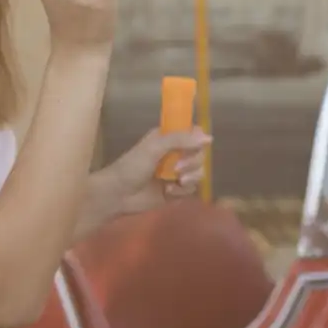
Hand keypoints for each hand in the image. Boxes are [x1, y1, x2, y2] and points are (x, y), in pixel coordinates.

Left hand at [97, 125, 212, 214]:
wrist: (118, 194)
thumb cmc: (132, 166)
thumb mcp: (155, 147)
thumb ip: (180, 140)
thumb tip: (209, 138)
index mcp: (169, 138)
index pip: (194, 134)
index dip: (198, 140)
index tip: (196, 146)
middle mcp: (175, 154)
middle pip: (200, 155)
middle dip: (193, 163)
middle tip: (178, 169)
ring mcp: (176, 173)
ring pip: (198, 173)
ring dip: (190, 178)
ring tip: (176, 182)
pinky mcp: (176, 191)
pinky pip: (191, 189)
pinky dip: (182, 191)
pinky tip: (169, 192)